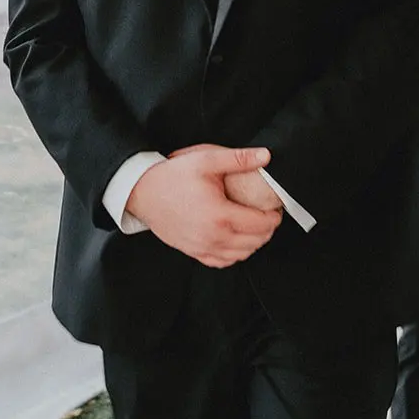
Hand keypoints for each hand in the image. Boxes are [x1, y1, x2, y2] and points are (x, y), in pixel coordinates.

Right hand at [126, 145, 281, 266]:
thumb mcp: (206, 160)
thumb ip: (238, 158)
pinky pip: (223, 262)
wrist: (142, 193)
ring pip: (241, 255)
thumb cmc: (172, 177)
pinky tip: (237, 240)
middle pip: (255, 242)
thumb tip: (266, 156)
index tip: (276, 206)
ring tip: (256, 226)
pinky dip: (235, 254)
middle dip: (268, 229)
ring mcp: (203, 248)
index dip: (274, 216)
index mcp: (220, 216)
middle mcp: (214, 237)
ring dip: (254, 243)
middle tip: (269, 214)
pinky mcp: (194, 252)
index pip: (261, 224)